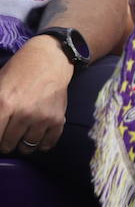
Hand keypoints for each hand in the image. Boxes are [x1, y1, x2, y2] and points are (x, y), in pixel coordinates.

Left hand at [0, 34, 73, 152]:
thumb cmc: (20, 70)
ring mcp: (42, 117)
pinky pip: (48, 143)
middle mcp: (23, 113)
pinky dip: (42, 145)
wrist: (50, 59)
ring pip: (28, 146)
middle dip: (6, 143)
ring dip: (23, 146)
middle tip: (7, 137)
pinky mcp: (57, 119)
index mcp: (5, 103)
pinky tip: (38, 140)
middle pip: (8, 144)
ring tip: (22, 139)